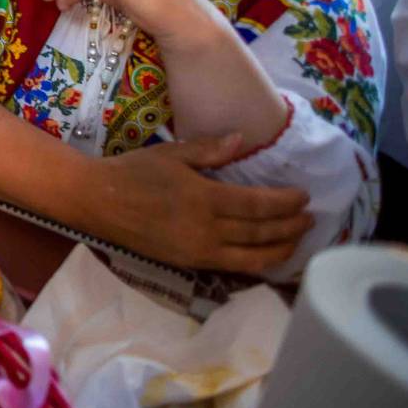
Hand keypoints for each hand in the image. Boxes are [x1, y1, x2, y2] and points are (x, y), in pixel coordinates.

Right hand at [82, 134, 313, 273]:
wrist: (96, 202)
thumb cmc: (132, 172)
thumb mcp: (171, 154)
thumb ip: (209, 150)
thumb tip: (242, 140)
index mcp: (204, 199)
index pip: (258, 205)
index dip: (286, 203)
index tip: (304, 197)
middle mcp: (206, 231)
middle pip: (261, 234)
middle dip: (291, 227)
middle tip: (310, 219)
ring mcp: (198, 252)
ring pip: (251, 258)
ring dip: (280, 251)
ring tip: (297, 242)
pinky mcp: (189, 264)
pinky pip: (232, 267)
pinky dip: (256, 263)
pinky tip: (265, 256)